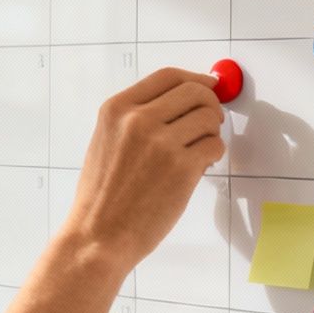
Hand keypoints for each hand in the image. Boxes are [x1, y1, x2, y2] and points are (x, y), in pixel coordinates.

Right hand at [63, 66, 224, 267]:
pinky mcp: (182, 168)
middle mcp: (138, 120)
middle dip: (210, 104)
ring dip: (212, 133)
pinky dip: (213, 155)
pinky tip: (199, 167)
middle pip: (195, 91)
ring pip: (209, 118)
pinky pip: (214, 147)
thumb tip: (180, 101)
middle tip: (211, 122)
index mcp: (116, 109)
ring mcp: (161, 143)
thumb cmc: (101, 196)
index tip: (209, 85)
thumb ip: (136, 118)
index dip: (195, 78)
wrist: (98, 236)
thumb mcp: (105, 141)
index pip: (168, 76)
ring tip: (199, 151)